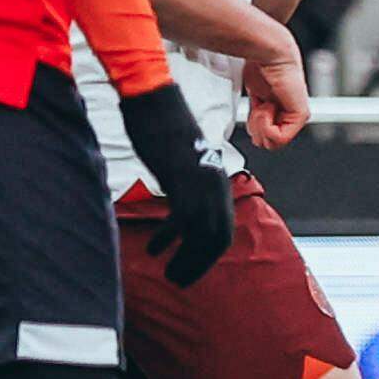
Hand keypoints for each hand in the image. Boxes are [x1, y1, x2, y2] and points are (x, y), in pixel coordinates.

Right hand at [116, 83, 235, 285]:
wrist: (154, 99)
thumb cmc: (162, 126)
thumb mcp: (181, 160)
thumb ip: (185, 183)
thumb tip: (179, 200)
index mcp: (216, 180)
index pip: (224, 228)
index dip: (211, 253)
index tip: (196, 268)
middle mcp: (214, 185)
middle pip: (218, 238)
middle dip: (201, 263)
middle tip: (182, 280)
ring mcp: (199, 183)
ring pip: (203, 235)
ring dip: (188, 260)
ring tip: (171, 276)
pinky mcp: (181, 179)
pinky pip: (181, 222)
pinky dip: (169, 240)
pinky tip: (156, 251)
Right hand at [243, 32, 310, 148]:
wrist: (268, 52)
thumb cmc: (260, 65)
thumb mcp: (254, 96)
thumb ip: (256, 115)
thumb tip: (251, 130)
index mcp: (281, 110)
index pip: (266, 137)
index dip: (254, 128)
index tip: (253, 109)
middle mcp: (291, 113)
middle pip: (268, 143)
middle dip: (257, 130)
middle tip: (258, 110)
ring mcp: (297, 115)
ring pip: (272, 144)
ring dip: (260, 126)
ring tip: (263, 106)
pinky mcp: (301, 114)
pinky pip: (279, 138)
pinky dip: (266, 125)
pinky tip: (267, 107)